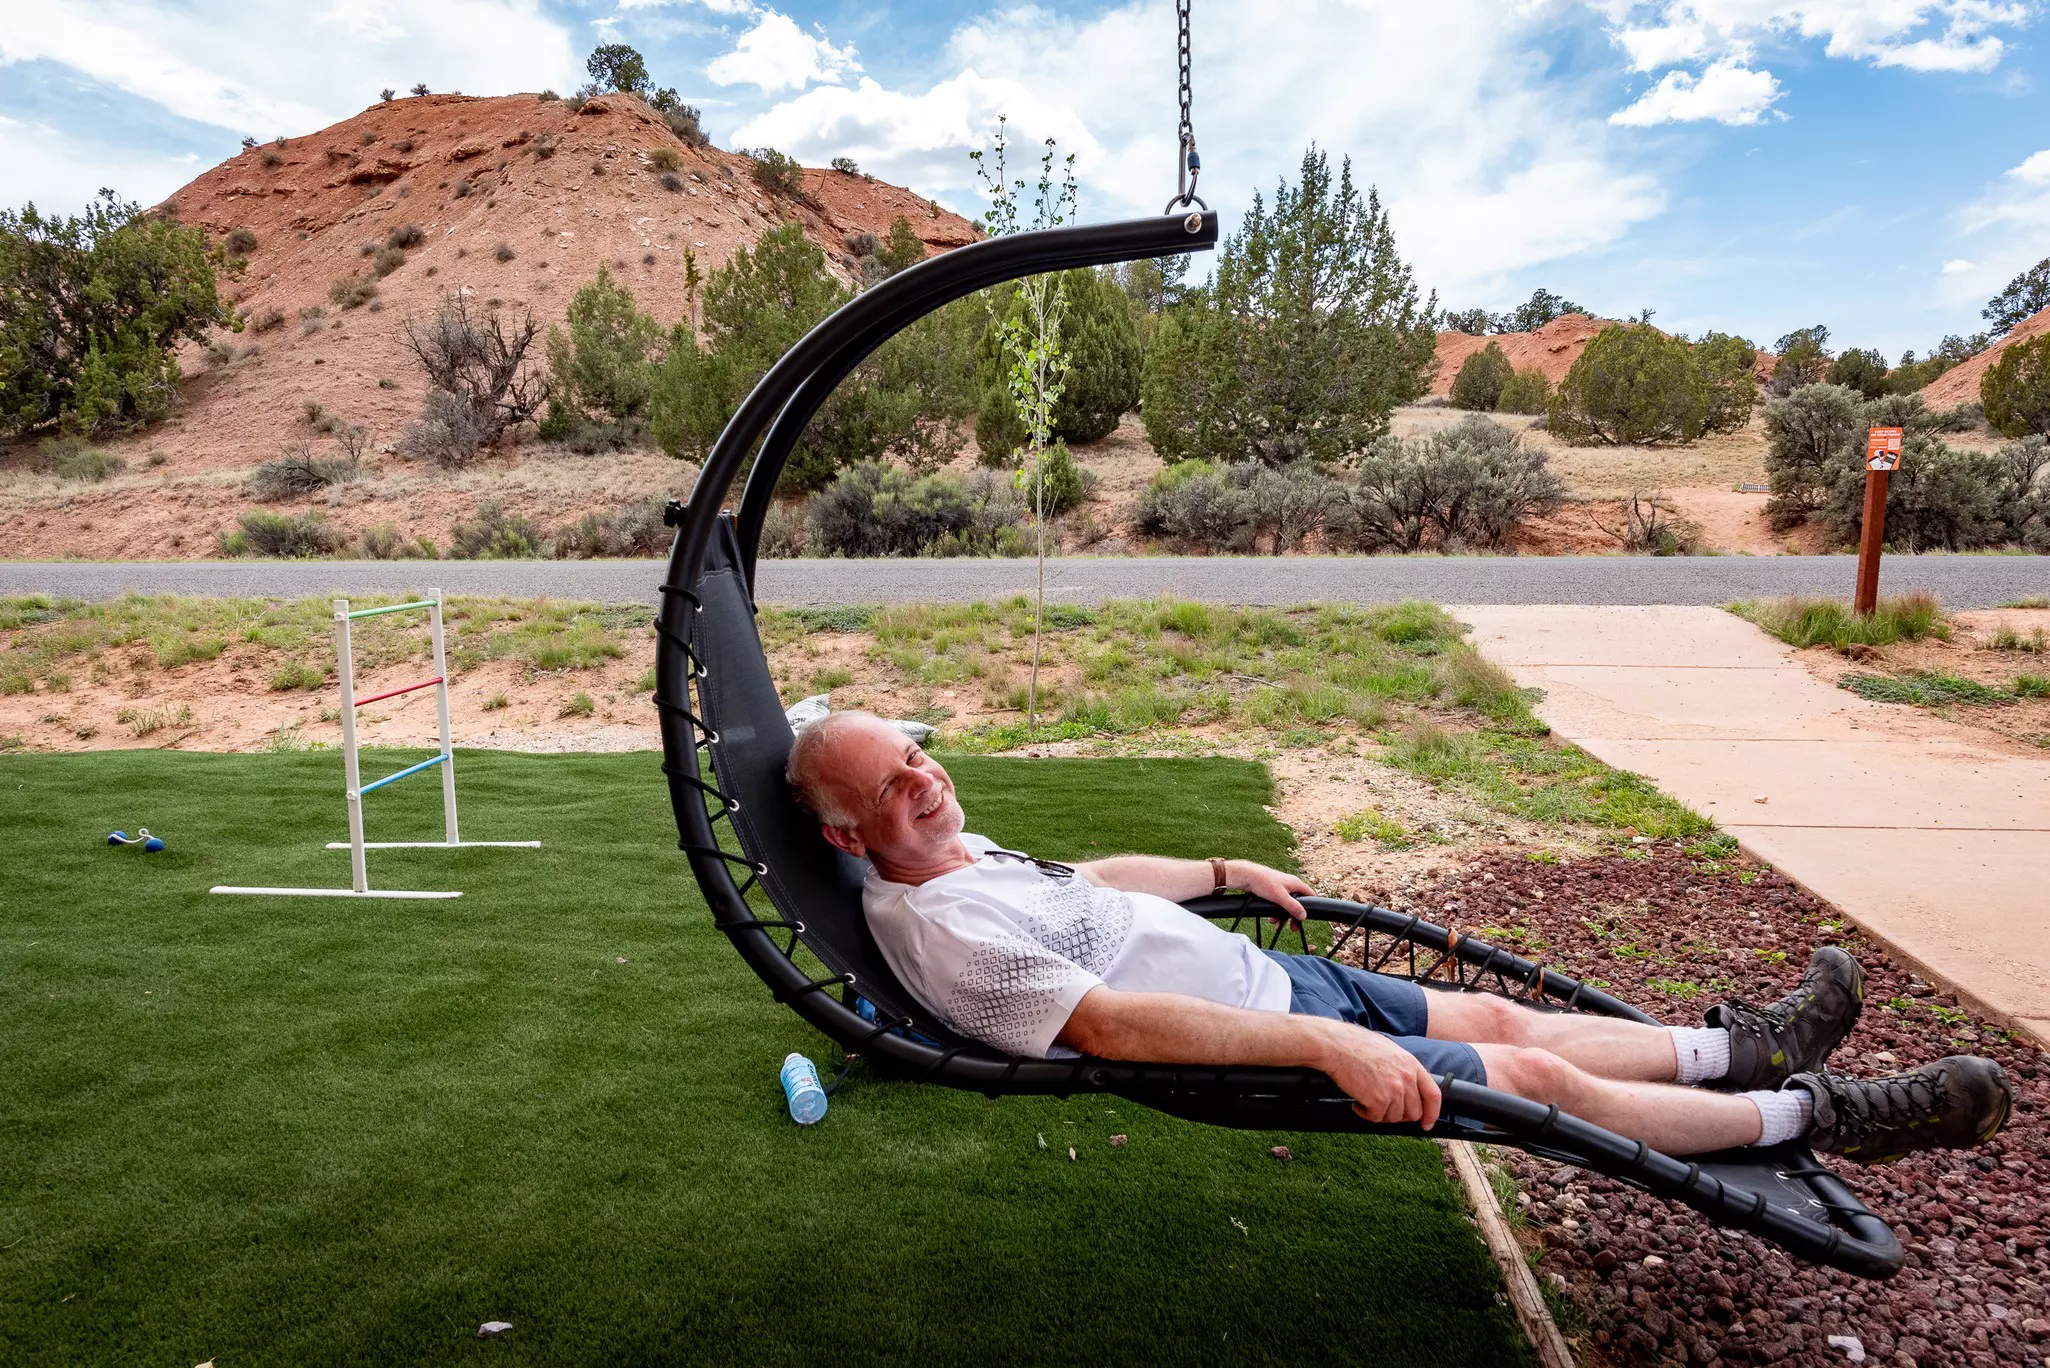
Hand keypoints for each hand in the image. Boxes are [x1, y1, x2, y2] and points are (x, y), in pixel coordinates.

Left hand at [1227, 860, 1312, 919]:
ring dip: (1283, 916)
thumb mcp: (1280, 897)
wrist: (1246, 876)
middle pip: (1297, 903)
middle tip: (1292, 928)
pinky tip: (1271, 918)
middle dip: (1294, 916)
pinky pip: (1278, 904)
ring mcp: (1281, 888)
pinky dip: (1276, 912)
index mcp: (1295, 884)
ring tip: (1276, 923)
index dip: (1310, 906)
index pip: (1309, 895)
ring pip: (1287, 905)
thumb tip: (1303, 916)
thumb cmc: (1263, 882)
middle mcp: (1290, 885)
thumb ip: (1293, 907)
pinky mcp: (1273, 891)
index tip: (1306, 918)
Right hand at [1318, 1026, 1442, 1129]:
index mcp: (1412, 1065)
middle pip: (1414, 1112)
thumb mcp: (1391, 1051)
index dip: (1432, 1113)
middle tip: (1383, 1109)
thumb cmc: (1358, 1045)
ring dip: (1380, 1113)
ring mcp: (1393, 1091)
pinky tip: (1358, 1102)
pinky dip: (1366, 1114)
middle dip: (1400, 1115)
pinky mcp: (1378, 1101)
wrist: (1338, 1046)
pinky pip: (1376, 1118)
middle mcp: (1406, 1079)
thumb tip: (1407, 1090)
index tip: (1426, 1123)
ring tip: (1366, 1100)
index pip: (1433, 1095)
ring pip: (1394, 1118)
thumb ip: (1403, 1069)